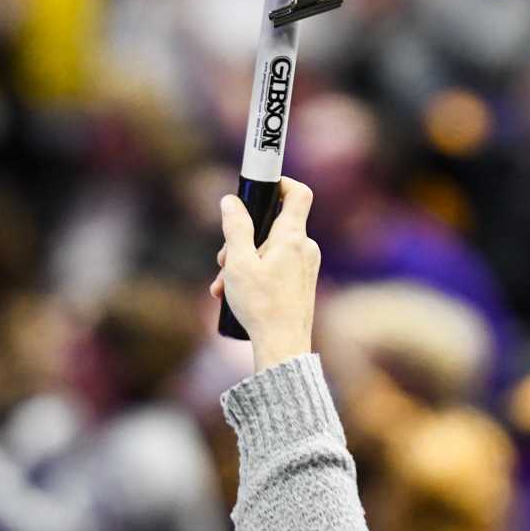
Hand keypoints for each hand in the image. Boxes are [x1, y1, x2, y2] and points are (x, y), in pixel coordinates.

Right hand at [211, 180, 321, 374]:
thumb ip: (235, 228)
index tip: (259, 188)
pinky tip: (234, 296)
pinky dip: (256, 274)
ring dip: (244, 261)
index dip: (281, 183)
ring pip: (270, 250)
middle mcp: (305, 247)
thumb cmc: (261, 305)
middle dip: (244, 238)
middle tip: (223, 260)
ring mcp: (306, 267)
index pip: (298, 193)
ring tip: (223, 286)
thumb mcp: (239, 263)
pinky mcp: (301, 284)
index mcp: (292, 237)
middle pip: (272, 225)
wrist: (284, 347)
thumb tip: (231, 201)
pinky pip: (277, 268)